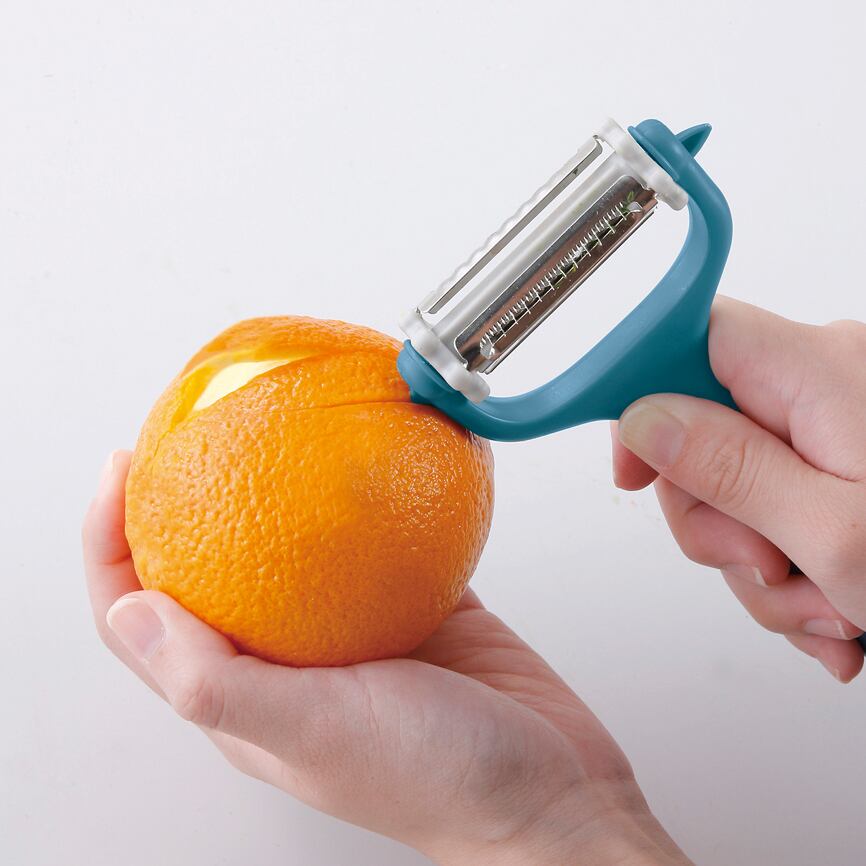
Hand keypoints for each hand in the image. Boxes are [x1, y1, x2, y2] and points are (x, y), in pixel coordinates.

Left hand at [84, 451, 688, 865]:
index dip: (111, 544)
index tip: (122, 468)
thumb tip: (130, 610)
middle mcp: (287, 654)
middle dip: (182, 493)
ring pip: (291, 542)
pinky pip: (374, 533)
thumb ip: (219, 682)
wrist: (548, 790)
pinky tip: (372, 453)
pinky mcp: (408, 599)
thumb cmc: (437, 783)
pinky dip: (366, 493)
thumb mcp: (317, 735)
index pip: (143, 616)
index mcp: (246, 692)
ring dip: (273, 484)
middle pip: (206, 563)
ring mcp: (348, 623)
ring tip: (269, 423)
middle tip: (188, 424)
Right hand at [611, 296, 865, 682]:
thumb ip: (731, 470)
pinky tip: (835, 607)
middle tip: (765, 567)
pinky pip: (773, 509)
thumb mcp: (838, 534)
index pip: (689, 336)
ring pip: (732, 486)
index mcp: (822, 371)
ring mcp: (836, 428)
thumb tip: (646, 423)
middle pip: (699, 430)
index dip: (639, 393)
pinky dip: (792, 570)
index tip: (631, 467)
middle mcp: (827, 385)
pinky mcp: (843, 465)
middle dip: (716, 521)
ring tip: (826, 608)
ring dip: (761, 565)